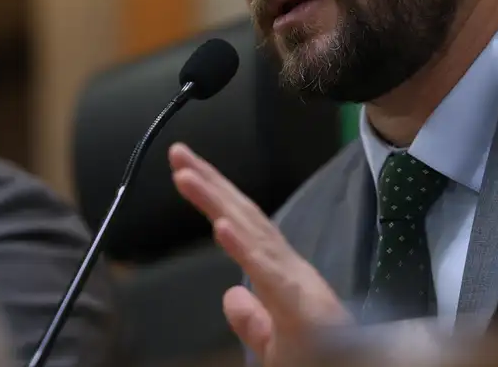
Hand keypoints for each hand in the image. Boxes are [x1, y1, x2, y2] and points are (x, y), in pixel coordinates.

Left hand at [168, 142, 351, 364]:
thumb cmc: (318, 359)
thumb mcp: (275, 343)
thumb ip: (252, 320)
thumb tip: (231, 294)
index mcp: (280, 273)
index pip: (243, 226)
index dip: (216, 195)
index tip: (186, 170)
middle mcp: (287, 266)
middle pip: (244, 217)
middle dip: (210, 183)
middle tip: (178, 152)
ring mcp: (293, 281)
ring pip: (251, 233)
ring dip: (218, 202)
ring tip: (188, 176)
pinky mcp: (299, 303)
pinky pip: (266, 271)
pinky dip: (243, 246)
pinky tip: (221, 225)